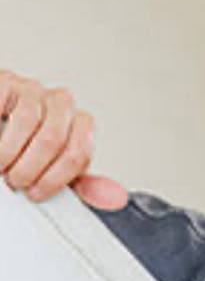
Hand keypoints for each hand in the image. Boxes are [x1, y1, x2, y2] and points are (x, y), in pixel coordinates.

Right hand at [0, 70, 127, 209]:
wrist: (0, 127)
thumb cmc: (27, 152)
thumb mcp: (57, 173)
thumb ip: (83, 186)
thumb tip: (117, 198)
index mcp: (79, 126)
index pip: (79, 152)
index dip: (54, 179)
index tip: (36, 192)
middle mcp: (60, 105)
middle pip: (53, 138)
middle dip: (30, 169)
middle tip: (16, 181)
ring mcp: (34, 90)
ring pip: (28, 120)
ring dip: (9, 153)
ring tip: (2, 166)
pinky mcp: (9, 82)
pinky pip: (4, 102)